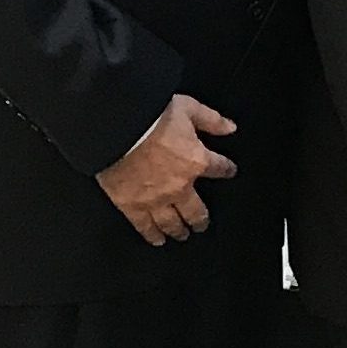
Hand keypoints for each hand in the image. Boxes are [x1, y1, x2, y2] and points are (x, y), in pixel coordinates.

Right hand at [97, 94, 238, 245]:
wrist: (116, 128)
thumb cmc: (151, 116)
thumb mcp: (188, 108)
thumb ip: (211, 120)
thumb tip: (230, 127)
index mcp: (196, 161)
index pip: (219, 168)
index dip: (226, 169)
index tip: (228, 171)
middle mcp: (179, 186)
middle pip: (196, 210)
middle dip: (200, 219)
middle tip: (201, 225)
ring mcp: (154, 199)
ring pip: (171, 222)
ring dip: (178, 230)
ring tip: (181, 235)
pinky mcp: (130, 204)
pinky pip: (143, 225)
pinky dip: (151, 234)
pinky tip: (156, 239)